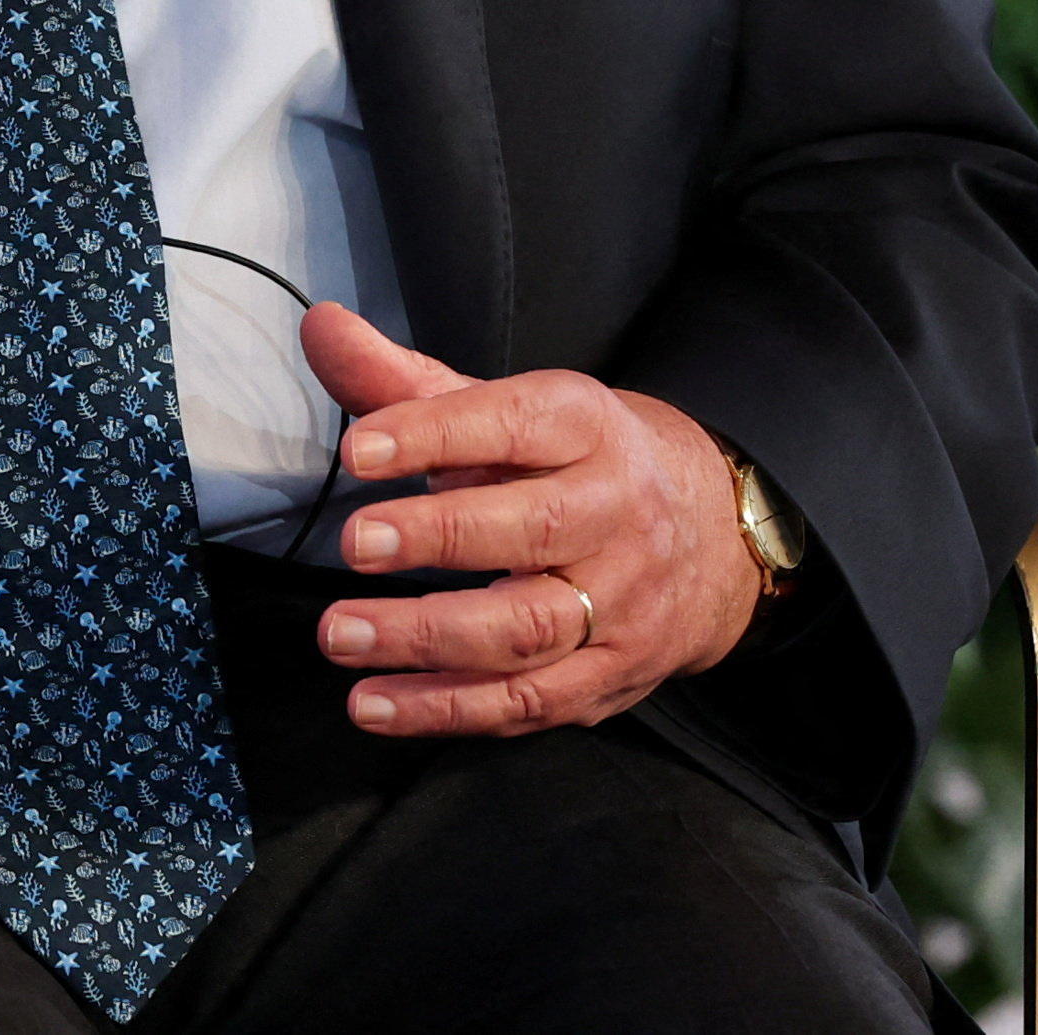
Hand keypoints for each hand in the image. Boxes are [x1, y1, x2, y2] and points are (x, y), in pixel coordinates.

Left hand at [299, 304, 764, 737]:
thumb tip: (322, 328)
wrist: (715, 537)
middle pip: (533, 529)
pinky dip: (445, 709)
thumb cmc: (579, 464)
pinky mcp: (609, 677)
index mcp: (586, 428)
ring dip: (428, 638)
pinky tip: (375, 703)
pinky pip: (525, 702)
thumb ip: (407, 382)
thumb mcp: (509, 410)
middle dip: (438, 537)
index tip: (359, 450)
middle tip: (356, 543)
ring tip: (342, 634)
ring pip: (528, 628)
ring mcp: (618, 604)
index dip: (433, 434)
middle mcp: (613, 513)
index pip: (512, 424)